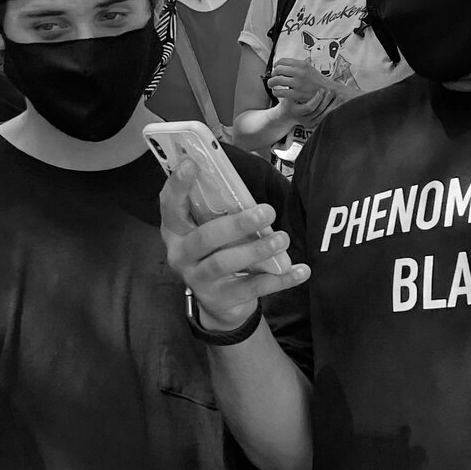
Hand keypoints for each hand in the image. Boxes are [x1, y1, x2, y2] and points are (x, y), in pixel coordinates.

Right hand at [158, 177, 309, 329]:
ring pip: (224, 263)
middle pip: (205, 237)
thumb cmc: (219, 253)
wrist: (220, 304)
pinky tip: (300, 271)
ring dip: (257, 250)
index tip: (192, 164)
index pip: (170, 205)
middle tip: (267, 212)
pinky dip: (279, 280)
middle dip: (237, 224)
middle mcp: (180, 255)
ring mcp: (197, 280)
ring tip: (282, 239)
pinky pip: (250, 288)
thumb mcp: (213, 231)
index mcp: (176, 231)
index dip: (178, 185)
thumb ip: (221, 211)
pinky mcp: (219, 300)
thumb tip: (246, 186)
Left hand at [267, 62, 336, 120]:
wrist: (328, 91)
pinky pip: (281, 92)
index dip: (276, 64)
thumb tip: (288, 63)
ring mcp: (298, 83)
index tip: (275, 68)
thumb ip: (299, 64)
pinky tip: (276, 92)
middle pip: (278, 70)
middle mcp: (300, 72)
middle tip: (272, 77)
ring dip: (271, 83)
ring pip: (277, 80)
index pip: (283, 61)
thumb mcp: (310, 68)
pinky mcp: (297, 94)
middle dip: (272, 74)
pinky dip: (275, 92)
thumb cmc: (318, 81)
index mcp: (302, 64)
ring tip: (271, 85)